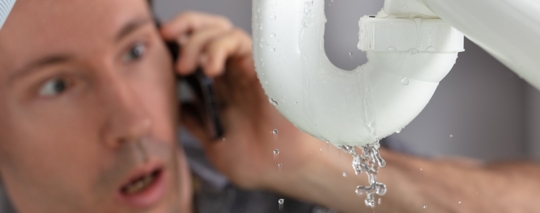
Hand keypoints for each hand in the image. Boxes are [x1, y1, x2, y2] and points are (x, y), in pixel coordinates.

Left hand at [161, 11, 325, 188]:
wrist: (283, 170)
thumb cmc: (258, 161)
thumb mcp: (213, 144)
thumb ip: (195, 124)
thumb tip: (176, 108)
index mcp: (219, 89)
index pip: (194, 52)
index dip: (174, 46)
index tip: (155, 52)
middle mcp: (231, 75)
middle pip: (205, 31)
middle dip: (182, 27)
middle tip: (164, 39)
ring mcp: (245, 69)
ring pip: (219, 30)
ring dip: (196, 41)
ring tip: (187, 66)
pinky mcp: (261, 65)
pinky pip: (238, 40)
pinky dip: (218, 46)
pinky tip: (210, 67)